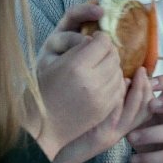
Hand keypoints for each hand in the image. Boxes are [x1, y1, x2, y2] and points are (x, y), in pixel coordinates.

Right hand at [27, 3, 125, 161]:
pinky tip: (104, 80)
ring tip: (101, 66)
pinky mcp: (105, 109)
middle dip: (108, 50)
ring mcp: (101, 97)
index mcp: (76, 66)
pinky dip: (114, 81)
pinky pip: (119, 88)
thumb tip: (94, 40)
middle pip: (114, 56)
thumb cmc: (43, 91)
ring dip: (112, 66)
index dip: (101, 37)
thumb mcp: (53, 63)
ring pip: (119, 72)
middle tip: (100, 51)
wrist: (43, 125)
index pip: (103, 43)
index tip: (96, 38)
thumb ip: (76, 49)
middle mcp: (92, 81)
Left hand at [52, 67, 153, 162]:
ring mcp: (111, 134)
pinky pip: (115, 115)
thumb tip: (110, 73)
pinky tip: (113, 85)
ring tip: (129, 75)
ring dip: (134, 91)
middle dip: (145, 87)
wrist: (54, 155)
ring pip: (133, 112)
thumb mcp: (91, 115)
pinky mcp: (100, 136)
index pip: (144, 107)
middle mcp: (119, 132)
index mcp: (120, 127)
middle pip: (143, 109)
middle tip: (142, 70)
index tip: (144, 72)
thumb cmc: (69, 129)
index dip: (147, 89)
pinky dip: (117, 99)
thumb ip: (101, 98)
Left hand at [126, 75, 162, 162]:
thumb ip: (137, 100)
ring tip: (131, 138)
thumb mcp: (142, 113)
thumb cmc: (148, 128)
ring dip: (150, 134)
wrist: (158, 159)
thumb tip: (126, 81)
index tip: (148, 83)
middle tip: (151, 106)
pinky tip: (133, 160)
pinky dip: (148, 159)